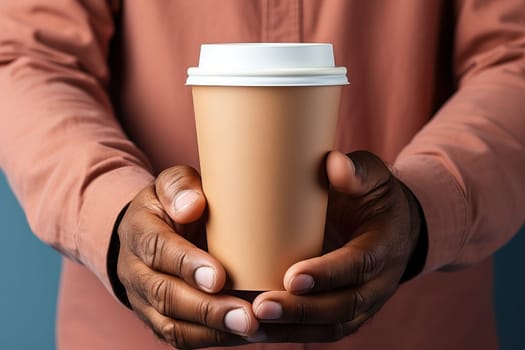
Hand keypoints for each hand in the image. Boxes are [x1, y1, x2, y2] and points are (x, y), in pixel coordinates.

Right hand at [116, 166, 258, 348]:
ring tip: (250, 329)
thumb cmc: (171, 205)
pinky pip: (179, 337)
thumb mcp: (172, 184)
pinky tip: (244, 334)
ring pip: (171, 324)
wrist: (147, 232)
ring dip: (211, 330)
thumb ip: (179, 187)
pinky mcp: (158, 318)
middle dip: (206, 308)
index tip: (219, 276)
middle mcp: (135, 270)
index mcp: (138, 231)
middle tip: (245, 315)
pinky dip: (212, 339)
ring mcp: (144, 299)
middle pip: (164, 295)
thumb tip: (192, 206)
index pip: (157, 249)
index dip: (186, 264)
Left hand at [251, 150, 422, 341]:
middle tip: (262, 306)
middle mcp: (378, 281)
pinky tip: (259, 331)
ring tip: (254, 325)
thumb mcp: (372, 178)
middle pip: (344, 305)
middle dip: (302, 310)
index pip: (359, 265)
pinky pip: (324, 331)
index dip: (329, 274)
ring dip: (293, 329)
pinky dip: (293, 334)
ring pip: (333, 326)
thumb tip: (334, 164)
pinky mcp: (349, 311)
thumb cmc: (373, 197)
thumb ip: (357, 172)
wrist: (395, 227)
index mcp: (383, 245)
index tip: (292, 277)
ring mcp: (365, 302)